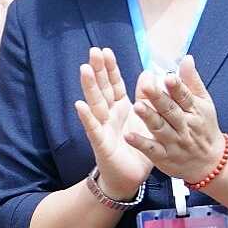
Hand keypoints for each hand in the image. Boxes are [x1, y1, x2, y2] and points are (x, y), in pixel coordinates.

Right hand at [74, 50, 156, 203]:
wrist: (131, 177)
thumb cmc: (137, 147)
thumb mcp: (146, 119)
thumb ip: (146, 97)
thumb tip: (148, 73)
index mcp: (120, 107)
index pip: (114, 83)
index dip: (110, 68)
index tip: (105, 50)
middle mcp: (109, 114)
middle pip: (102, 89)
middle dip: (98, 71)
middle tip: (93, 52)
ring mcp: (102, 127)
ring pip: (95, 104)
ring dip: (89, 87)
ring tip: (84, 70)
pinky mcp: (101, 143)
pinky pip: (93, 129)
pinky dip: (86, 117)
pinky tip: (80, 105)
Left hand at [132, 57, 227, 183]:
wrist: (210, 162)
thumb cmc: (204, 127)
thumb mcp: (204, 104)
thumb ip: (192, 82)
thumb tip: (186, 58)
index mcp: (194, 110)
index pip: (185, 96)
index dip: (177, 87)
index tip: (168, 76)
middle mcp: (184, 126)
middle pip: (171, 111)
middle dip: (159, 99)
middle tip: (147, 86)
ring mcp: (174, 142)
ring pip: (160, 129)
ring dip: (148, 118)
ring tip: (136, 106)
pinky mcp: (164, 157)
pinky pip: (152, 150)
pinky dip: (141, 143)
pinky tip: (128, 136)